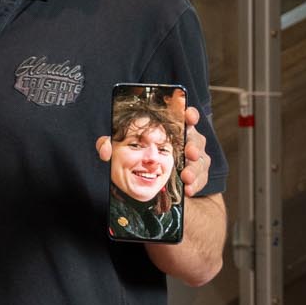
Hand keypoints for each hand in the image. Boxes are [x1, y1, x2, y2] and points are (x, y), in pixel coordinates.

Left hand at [92, 104, 212, 198]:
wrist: (153, 180)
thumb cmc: (139, 156)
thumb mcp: (122, 149)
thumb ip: (111, 145)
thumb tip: (104, 149)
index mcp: (172, 129)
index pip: (184, 117)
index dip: (188, 114)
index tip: (188, 114)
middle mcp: (187, 141)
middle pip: (196, 140)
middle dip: (194, 146)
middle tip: (189, 153)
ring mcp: (194, 158)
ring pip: (201, 161)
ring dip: (194, 169)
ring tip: (186, 176)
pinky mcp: (197, 174)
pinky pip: (201, 179)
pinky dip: (195, 184)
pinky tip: (188, 190)